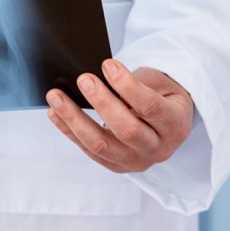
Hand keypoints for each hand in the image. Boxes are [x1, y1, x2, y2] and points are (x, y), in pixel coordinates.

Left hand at [45, 59, 193, 173]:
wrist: (166, 121)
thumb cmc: (160, 95)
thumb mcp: (158, 84)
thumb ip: (136, 83)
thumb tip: (96, 79)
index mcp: (175, 126)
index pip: (150, 107)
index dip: (128, 85)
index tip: (107, 64)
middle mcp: (159, 149)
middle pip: (127, 130)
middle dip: (101, 102)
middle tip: (83, 79)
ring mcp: (137, 161)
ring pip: (101, 145)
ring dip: (74, 119)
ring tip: (55, 96)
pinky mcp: (116, 166)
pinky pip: (87, 150)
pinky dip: (68, 130)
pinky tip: (54, 112)